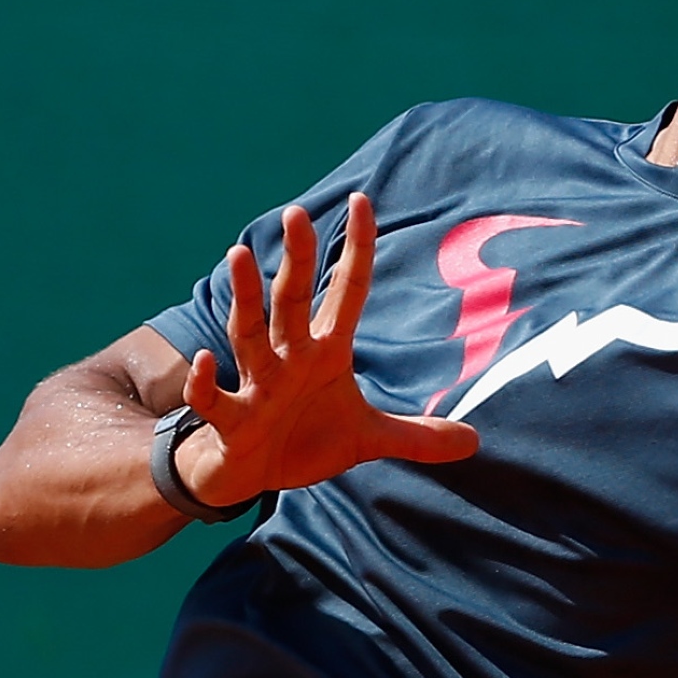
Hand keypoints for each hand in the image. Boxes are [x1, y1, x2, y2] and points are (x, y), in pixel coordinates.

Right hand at [175, 193, 477, 508]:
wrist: (251, 477)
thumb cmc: (304, 442)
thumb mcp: (368, 439)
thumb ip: (417, 437)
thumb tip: (475, 441)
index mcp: (324, 353)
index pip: (345, 292)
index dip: (356, 250)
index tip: (362, 201)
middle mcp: (288, 358)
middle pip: (292, 300)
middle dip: (297, 260)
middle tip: (297, 212)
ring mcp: (257, 385)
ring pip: (247, 333)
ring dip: (245, 297)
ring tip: (240, 253)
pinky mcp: (232, 421)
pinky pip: (215, 399)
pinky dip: (206, 383)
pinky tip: (203, 362)